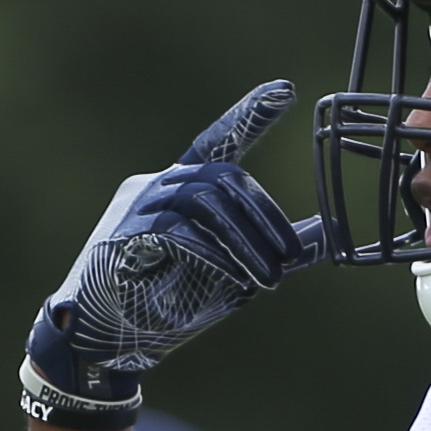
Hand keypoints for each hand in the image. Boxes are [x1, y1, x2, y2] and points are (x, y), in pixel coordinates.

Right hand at [23, 82, 325, 425]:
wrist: (105, 341)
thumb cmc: (168, 304)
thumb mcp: (233, 274)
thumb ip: (272, 251)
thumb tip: (326, 236)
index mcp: (183, 189)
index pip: (220, 141)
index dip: (251, 114)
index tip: (287, 89)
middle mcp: (158, 186)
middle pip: (222, 176)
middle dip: (265, 216)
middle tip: (289, 257)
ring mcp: (137, 208)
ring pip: (203, 199)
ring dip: (245, 240)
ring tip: (268, 279)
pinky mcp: (122, 236)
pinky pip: (174, 230)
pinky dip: (211, 253)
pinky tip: (232, 276)